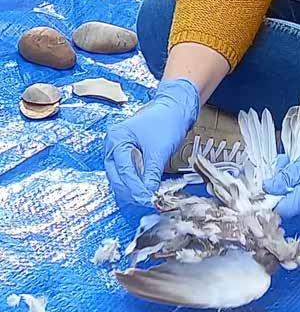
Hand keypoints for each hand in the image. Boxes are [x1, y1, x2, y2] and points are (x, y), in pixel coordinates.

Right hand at [104, 78, 199, 206]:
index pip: (123, 171)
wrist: (174, 109)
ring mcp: (118, 151)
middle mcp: (112, 146)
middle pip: (117, 177)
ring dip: (133, 189)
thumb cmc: (166, 122)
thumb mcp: (159, 150)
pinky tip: (147, 190)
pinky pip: (128, 174)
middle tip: (148, 202)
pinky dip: (137, 183)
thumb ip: (152, 173)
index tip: (146, 200)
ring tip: (149, 198)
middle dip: (132, 192)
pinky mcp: (127, 156)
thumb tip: (149, 194)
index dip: (135, 189)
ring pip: (121, 178)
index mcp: (116, 140)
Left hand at [263, 125, 299, 217]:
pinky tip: (295, 166)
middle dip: (275, 185)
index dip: (265, 198)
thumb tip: (268, 188)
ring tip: (287, 160)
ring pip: (289, 197)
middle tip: (278, 164)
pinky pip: (299, 194)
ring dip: (284, 180)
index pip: (277, 210)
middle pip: (281, 203)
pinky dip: (294, 181)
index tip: (260, 183)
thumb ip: (286, 177)